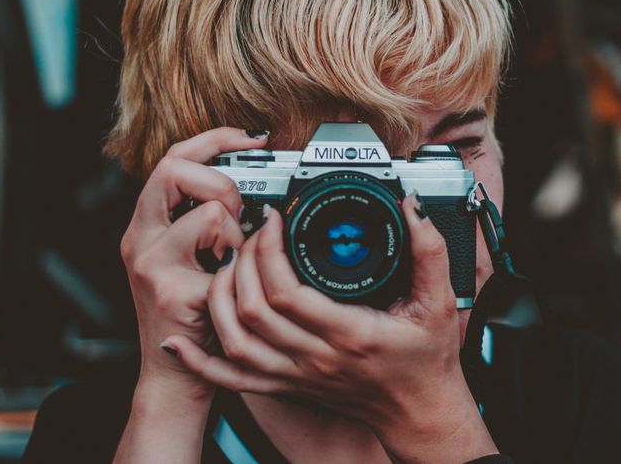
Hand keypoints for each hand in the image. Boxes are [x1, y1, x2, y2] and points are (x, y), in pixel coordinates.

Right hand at [119, 127, 267, 395]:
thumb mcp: (190, 256)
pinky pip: (227, 258)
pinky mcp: (173, 292)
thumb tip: (253, 182)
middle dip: (222, 183)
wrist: (175, 375)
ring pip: (209, 211)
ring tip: (234, 257)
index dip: (215, 138)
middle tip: (238, 213)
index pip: (174, 157)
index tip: (253, 138)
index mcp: (147, 223)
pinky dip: (241, 266)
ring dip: (238, 231)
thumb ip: (206, 217)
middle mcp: (140, 238)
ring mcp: (152, 265)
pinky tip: (233, 284)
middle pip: (175, 169)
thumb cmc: (193, 312)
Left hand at [163, 194, 497, 462]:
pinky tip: (180, 340)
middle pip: (252, 312)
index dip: (269, 250)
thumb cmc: (428, 358)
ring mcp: (296, 375)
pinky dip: (200, 360)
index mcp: (349, 333)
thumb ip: (429, 250)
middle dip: (243, 262)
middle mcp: (316, 358)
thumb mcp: (440, 300)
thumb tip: (409, 208)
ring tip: (227, 263)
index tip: (272, 217)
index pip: (288, 292)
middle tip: (250, 230)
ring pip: (235, 342)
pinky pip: (232, 378)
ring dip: (219, 299)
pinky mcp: (286, 386)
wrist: (419, 411)